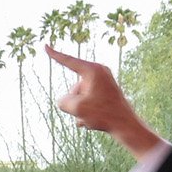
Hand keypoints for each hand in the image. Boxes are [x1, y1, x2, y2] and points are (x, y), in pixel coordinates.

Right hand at [47, 44, 163, 155]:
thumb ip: (63, 102)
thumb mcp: (76, 108)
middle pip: (73, 88)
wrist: (126, 125)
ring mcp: (103, 83)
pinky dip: (87, 112)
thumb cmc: (103, 114)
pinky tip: (93, 121)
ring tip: (92, 118)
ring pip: (79, 97)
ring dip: (80, 110)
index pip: (69, 61)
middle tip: (88, 112)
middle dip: (74, 102)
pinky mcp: (105, 93)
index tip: (45, 46)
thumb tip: (64, 101)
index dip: (55, 55)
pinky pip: (87, 101)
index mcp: (93, 70)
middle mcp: (99, 73)